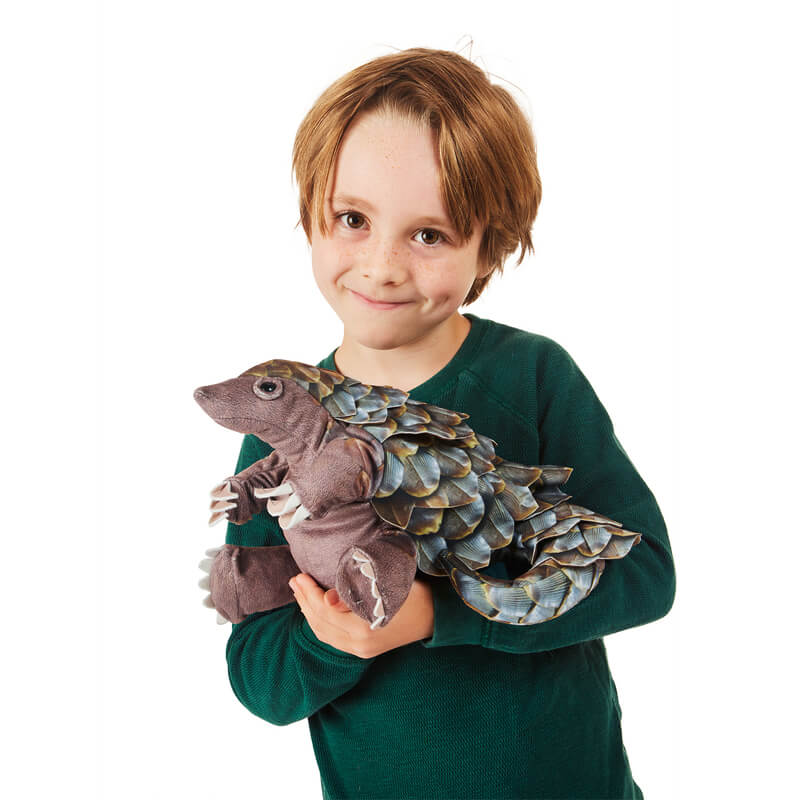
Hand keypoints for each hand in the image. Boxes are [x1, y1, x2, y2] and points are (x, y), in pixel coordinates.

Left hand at [289, 573, 433, 658]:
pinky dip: (319, 624)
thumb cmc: (411, 594)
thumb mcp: (385, 588)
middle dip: (304, 600)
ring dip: (308, 612)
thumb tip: (327, 599)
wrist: (432, 616)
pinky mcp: (362, 650)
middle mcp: (358, 644)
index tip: (300, 575)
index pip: (324, 611)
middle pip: (320, 623)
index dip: (310, 593)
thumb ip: (354, 593)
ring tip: (299, 592)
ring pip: (324, 633)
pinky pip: (332, 639)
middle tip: (294, 580)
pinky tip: (313, 611)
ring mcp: (360, 650)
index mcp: (363, 629)